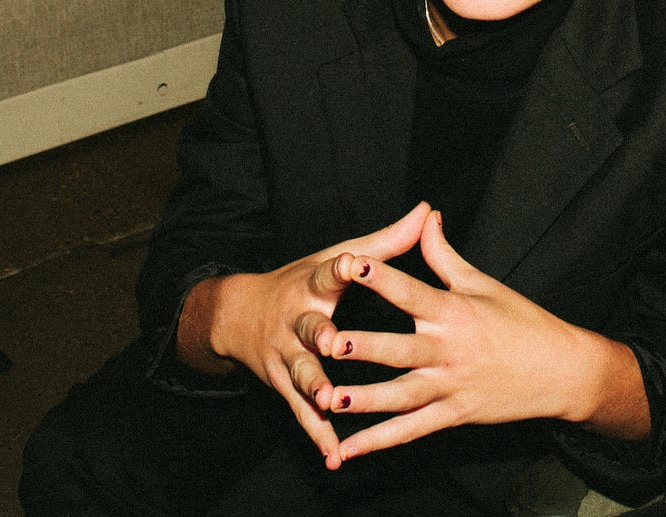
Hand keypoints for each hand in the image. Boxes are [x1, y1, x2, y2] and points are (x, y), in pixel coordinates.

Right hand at [180, 201, 431, 468]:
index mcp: (312, 285)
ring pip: (303, 373)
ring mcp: (287, 355)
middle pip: (308, 327)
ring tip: (331, 401)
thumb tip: (427, 210)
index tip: (351, 262)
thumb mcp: (334, 258)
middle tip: (332, 342)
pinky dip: (318, 434)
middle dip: (318, 335)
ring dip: (316, 387)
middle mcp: (296, 319)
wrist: (238, 315)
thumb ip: (385, 241)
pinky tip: (335, 454)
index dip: (339, 268)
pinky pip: (303, 412)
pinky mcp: (283, 384)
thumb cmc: (302, 283)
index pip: (326, 272)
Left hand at [327, 210, 648, 462]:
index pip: (411, 292)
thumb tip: (425, 215)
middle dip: (363, 347)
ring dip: (365, 401)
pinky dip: (379, 441)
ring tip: (328, 400)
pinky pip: (411, 431)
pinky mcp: (453, 416)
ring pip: (401, 397)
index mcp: (454, 312)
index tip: (350, 263)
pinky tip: (348, 449)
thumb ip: (443, 253)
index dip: (380, 277)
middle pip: (399, 350)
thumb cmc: (522, 321)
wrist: (561, 372)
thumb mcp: (481, 283)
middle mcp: (449, 351)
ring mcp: (450, 388)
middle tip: (327, 343)